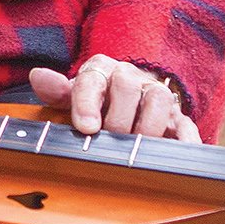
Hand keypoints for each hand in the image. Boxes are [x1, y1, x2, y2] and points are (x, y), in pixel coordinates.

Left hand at [27, 54, 199, 142]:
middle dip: (117, 118)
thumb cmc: (96, 101)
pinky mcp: (179, 117)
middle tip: (109, 141)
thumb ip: (56, 90)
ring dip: (148, 127)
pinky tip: (177, 152)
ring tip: (136, 149)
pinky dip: (184, 140)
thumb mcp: (73, 96)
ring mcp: (156, 96)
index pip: (91, 80)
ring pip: (159, 100)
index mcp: (100, 70)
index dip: (87, 104)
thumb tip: (38, 77)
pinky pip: (186, 125)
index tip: (86, 128)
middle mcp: (131, 78)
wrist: (130, 98)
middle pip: (127, 85)